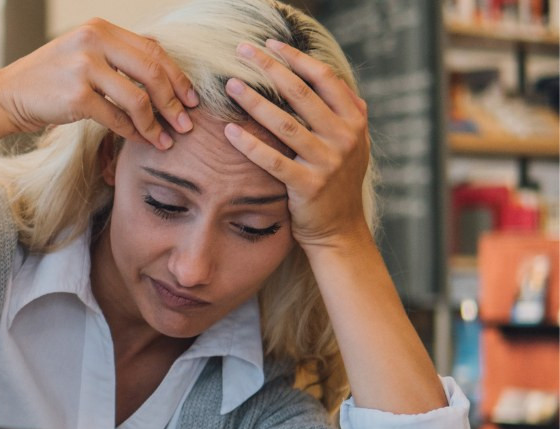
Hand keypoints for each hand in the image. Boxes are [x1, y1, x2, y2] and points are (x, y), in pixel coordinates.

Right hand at [0, 18, 199, 149]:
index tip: (191, 98)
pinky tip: (139, 140)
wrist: (10, 94)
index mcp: (101, 29)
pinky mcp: (76, 96)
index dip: (177, 75)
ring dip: (155, 123)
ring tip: (165, 140)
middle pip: (152, 71)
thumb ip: (118, 57)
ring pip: (137, 98)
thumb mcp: (84, 54)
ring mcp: (84, 68)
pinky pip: (116, 118)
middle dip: (174, 101)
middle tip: (186, 123)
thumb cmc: (51, 79)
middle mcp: (94, 42)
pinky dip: (132, 132)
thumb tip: (163, 77)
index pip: (153, 50)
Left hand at [221, 39, 370, 248]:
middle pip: (301, 93)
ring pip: (285, 124)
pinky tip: (229, 132)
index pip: (324, 78)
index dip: (296, 58)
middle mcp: (344, 137)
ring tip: (230, 85)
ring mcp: (327, 162)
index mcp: (354, 121)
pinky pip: (272, 160)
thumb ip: (347, 111)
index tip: (270, 44)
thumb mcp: (354, 143)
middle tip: (241, 52)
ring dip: (254, 101)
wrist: (340, 229)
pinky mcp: (307, 186)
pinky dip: (249, 145)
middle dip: (269, 68)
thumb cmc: (338, 182)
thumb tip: (331, 78)